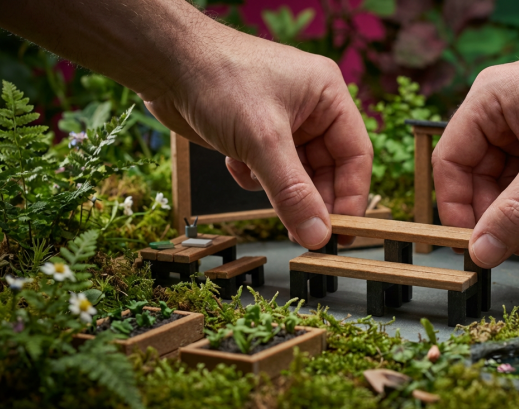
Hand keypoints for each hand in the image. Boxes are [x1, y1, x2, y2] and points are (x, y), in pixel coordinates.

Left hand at [142, 34, 372, 248]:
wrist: (163, 62)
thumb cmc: (218, 77)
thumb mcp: (262, 140)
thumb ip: (293, 193)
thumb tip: (317, 235)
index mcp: (328, 96)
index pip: (356, 156)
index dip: (352, 198)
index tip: (342, 234)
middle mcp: (310, 109)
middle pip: (328, 170)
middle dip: (313, 201)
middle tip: (306, 235)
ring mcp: (282, 123)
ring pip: (296, 175)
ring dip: (281, 193)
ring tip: (269, 204)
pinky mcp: (255, 135)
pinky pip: (268, 171)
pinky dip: (254, 179)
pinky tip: (236, 166)